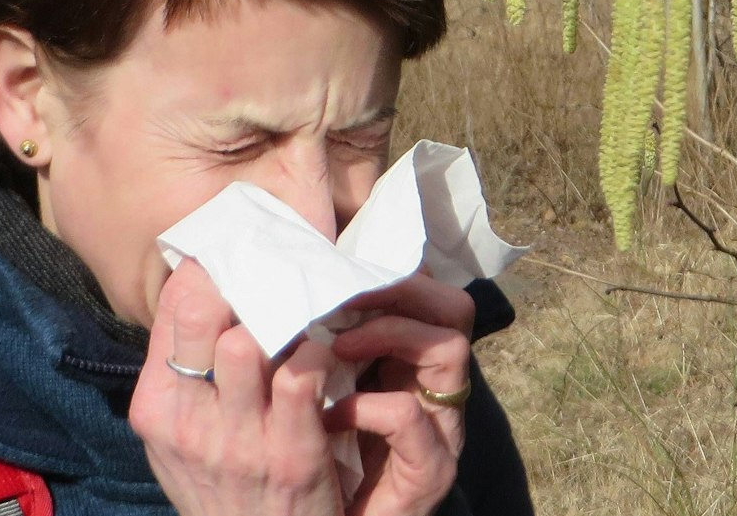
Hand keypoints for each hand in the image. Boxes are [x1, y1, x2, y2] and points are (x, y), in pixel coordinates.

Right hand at [132, 261, 342, 515]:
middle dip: (247, 284)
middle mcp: (190, 422)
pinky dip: (319, 354)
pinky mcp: (291, 454)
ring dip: (287, 319)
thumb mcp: (179, 431)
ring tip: (305, 316)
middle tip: (277, 275)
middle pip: (208, 314)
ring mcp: (239, 440)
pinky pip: (303, 374)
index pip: (177, 305)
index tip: (243, 251)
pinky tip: (325, 355)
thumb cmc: (220, 480)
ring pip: (253, 340)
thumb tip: (201, 277)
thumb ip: (182, 366)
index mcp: (157, 406)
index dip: (214, 266)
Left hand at [328, 274, 475, 515]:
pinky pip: (409, 415)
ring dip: (386, 333)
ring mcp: (443, 430)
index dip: (393, 270)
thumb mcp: (320, 396)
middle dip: (397, 287)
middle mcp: (439, 391)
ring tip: (334, 347)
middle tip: (341, 292)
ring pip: (448, 345)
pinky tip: (331, 417)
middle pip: (454, 307)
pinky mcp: (431, 470)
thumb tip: (282, 284)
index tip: (338, 265)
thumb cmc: (323, 471)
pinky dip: (366, 407)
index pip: (430, 292)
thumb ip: (318, 348)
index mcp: (414, 366)